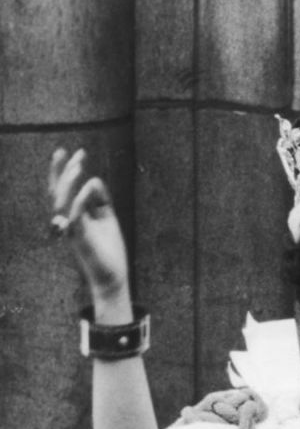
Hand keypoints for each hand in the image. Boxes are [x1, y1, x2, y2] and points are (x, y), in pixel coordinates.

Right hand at [48, 148, 130, 304]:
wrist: (112, 276)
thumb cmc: (108, 249)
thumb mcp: (107, 218)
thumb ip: (100, 200)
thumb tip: (94, 179)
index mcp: (73, 215)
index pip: (64, 190)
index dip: (65, 171)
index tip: (76, 152)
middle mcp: (67, 221)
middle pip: (58, 193)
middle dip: (64, 172)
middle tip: (77, 154)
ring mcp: (71, 231)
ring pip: (61, 203)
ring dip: (68, 183)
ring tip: (79, 166)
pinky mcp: (80, 240)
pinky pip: (75, 218)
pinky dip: (80, 202)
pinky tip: (88, 187)